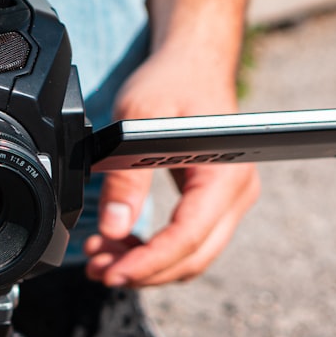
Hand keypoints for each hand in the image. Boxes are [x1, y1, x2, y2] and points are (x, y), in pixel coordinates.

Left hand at [85, 48, 260, 286]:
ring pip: (190, 255)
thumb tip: (115, 226)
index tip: (113, 272)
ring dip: (146, 265)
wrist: (193, 63)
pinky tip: (120, 243)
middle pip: (193, 256)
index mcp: (225, 174)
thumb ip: (127, 175)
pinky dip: (154, 249)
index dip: (149, 263)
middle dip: (144, 272)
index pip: (189, 237)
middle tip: (99, 271)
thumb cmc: (173, 81)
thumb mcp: (138, 118)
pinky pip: (187, 239)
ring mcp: (228, 200)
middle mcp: (236, 192)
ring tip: (101, 259)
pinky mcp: (213, 201)